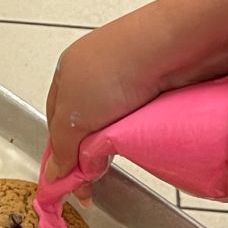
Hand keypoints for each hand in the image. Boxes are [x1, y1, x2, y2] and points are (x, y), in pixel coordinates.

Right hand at [47, 0, 227, 177]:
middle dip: (88, 151)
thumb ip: (62, 147)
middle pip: (85, 122)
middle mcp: (95, 71)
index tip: (70, 182)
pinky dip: (140, 129)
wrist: (174, 45)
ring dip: (115, 141)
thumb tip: (53, 175)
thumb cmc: (115, 71)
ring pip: (115, 120)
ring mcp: (128, 74)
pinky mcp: (158, 79)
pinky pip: (142, 113)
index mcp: (67, 71)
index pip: (56, 121)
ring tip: (120, 161)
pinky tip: (144, 139)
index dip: (60, 153)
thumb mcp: (75, 115)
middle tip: (97, 181)